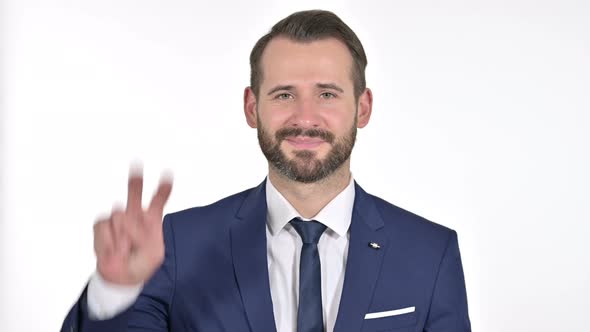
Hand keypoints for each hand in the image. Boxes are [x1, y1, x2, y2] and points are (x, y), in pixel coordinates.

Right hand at [93, 169, 172, 284]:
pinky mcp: (102, 225)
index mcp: (151, 219)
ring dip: (122, 237)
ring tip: (125, 249)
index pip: (157, 201)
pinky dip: (109, 242)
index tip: (168, 176)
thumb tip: (127, 224)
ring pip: (120, 217)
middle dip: (135, 181)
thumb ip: (145, 235)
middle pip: (134, 192)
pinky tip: (114, 250)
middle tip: (137, 165)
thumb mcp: (154, 252)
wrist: (123, 276)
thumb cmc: (141, 263)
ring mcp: (118, 219)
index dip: (163, 189)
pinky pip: (105, 228)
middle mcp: (134, 214)